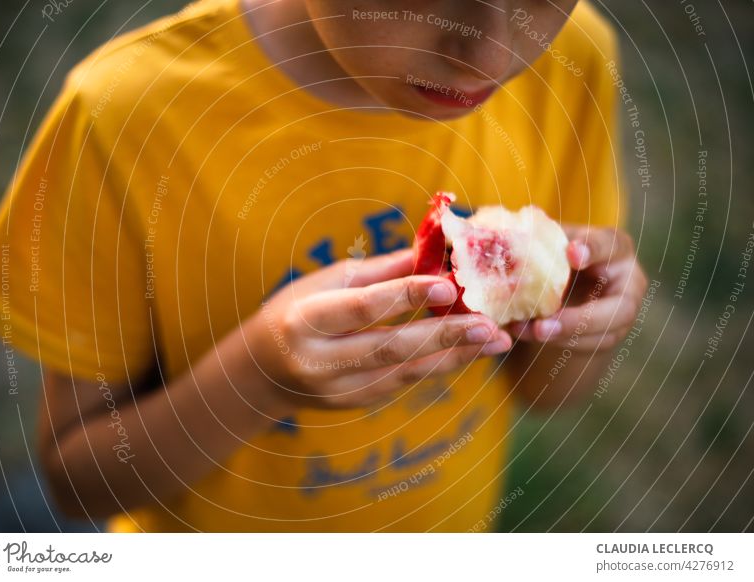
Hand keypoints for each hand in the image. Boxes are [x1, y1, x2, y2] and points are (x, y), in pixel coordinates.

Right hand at [245, 248, 511, 409]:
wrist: (263, 372)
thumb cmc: (295, 311)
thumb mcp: (326, 282)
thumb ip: (379, 272)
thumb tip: (430, 251)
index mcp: (305, 321)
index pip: (361, 309)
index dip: (405, 296)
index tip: (448, 285)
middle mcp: (320, 362)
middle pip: (389, 347)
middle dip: (444, 335)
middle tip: (489, 324)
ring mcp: (339, 390)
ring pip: (405, 372)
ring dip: (455, 355)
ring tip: (496, 341)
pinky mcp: (358, 403)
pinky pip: (405, 382)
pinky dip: (439, 365)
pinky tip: (470, 351)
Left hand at [508, 226, 647, 351]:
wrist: (566, 285)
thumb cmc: (560, 254)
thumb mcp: (553, 243)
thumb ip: (542, 240)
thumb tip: (510, 234)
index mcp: (617, 248)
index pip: (611, 245)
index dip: (593, 249)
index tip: (571, 253)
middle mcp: (629, 282)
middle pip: (619, 309)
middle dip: (579, 320)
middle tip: (542, 325)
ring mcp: (621, 314)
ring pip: (602, 335)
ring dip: (562, 336)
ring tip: (524, 331)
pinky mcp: (606, 336)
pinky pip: (584, 346)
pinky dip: (553, 342)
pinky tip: (524, 333)